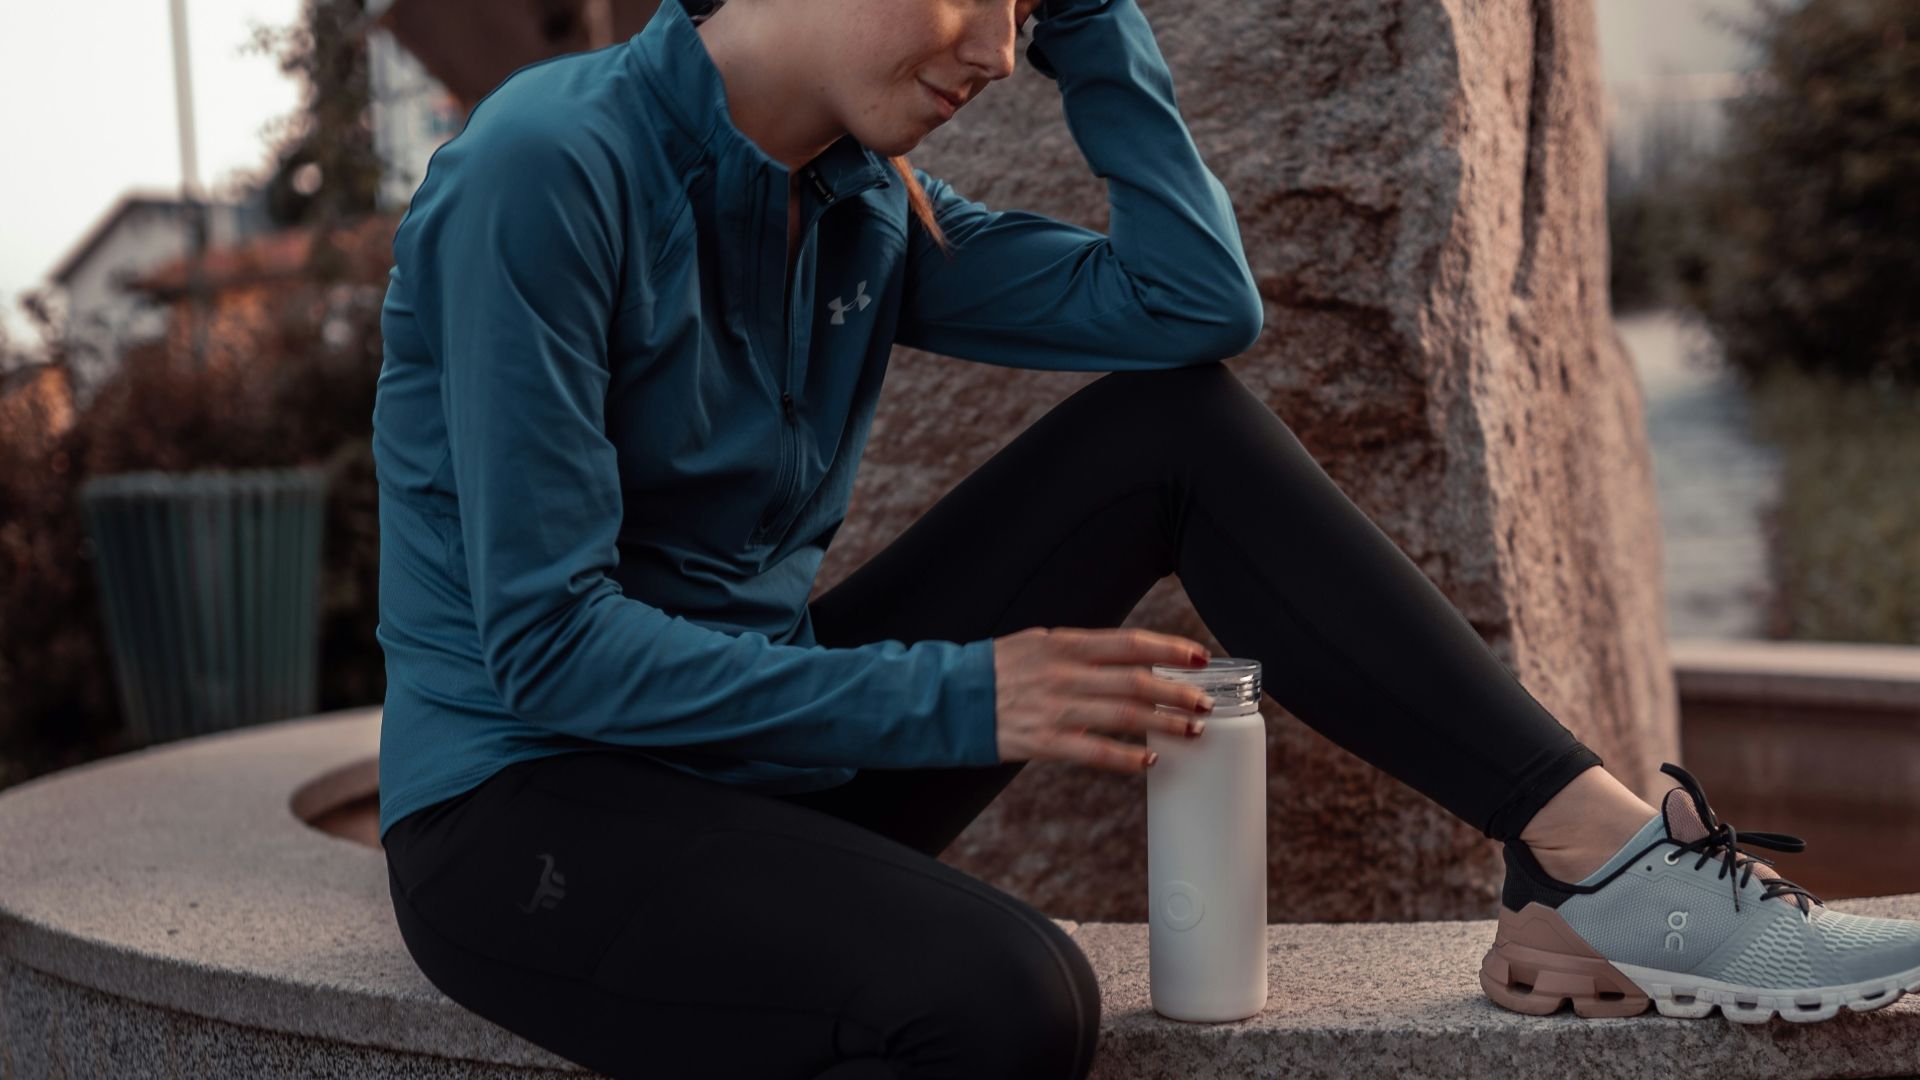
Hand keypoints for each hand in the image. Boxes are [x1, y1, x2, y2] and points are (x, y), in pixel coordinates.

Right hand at [991, 626, 1214, 773]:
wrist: (949, 698)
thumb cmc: (996, 668)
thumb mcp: (1037, 643)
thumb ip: (1080, 649)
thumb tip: (1127, 655)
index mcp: (1066, 644)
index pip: (1131, 643)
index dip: (1171, 649)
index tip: (1201, 657)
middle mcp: (1065, 674)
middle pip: (1137, 682)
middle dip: (1178, 692)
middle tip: (1206, 702)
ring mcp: (1056, 709)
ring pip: (1125, 717)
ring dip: (1164, 723)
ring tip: (1191, 729)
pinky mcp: (1044, 742)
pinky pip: (1095, 752)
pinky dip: (1127, 758)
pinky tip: (1149, 760)